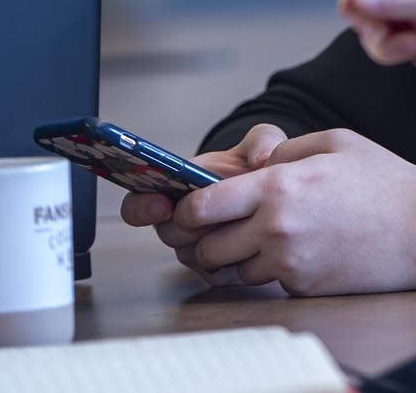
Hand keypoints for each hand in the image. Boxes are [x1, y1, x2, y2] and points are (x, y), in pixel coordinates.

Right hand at [118, 123, 283, 278]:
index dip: (144, 207)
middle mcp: (180, 223)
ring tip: (238, 227)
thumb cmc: (258, 169)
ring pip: (191, 256)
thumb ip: (261, 140)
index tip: (163, 204)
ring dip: (213, 242)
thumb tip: (261, 157)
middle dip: (190, 225)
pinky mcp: (217, 271)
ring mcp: (197, 248)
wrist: (277, 200)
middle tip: (214, 216)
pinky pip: (215, 274)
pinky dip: (231, 262)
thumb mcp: (263, 144)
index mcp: (176, 190)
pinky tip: (251, 247)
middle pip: (168, 234)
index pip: (137, 205)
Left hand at [166, 129, 415, 294]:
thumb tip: (252, 165)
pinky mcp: (303, 286)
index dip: (186, 210)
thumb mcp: (334, 142)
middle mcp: (276, 227)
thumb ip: (284, 152)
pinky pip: (267, 282)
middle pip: (206, 247)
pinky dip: (271, 271)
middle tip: (219, 229)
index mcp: (278, 185)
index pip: (201, 206)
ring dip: (237, 259)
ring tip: (261, 238)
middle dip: (204, 240)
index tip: (190, 209)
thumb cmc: (385, 180)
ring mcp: (289, 262)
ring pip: (232, 272)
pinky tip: (296, 251)